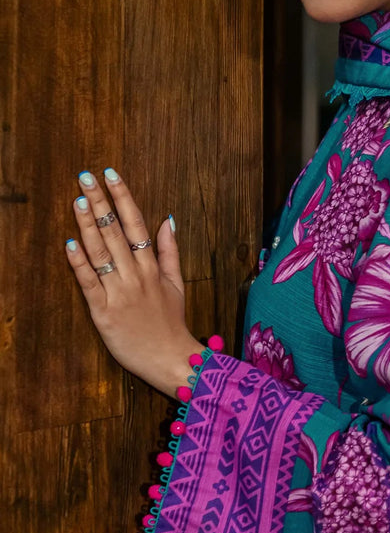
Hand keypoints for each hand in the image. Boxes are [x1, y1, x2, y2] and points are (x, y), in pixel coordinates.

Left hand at [66, 168, 202, 397]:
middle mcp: (136, 275)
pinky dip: (80, 263)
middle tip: (85, 177)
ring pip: (101, 253)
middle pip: (115, 232)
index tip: (111, 175)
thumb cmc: (171, 322)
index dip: (123, 197)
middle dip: (100, 202)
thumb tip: (167, 219)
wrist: (170, 358)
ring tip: (77, 200)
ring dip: (88, 225)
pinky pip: (89, 283)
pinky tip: (70, 243)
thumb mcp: (176, 283)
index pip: (136, 223)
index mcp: (152, 267)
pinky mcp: (103, 312)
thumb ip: (170, 250)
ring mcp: (119, 293)